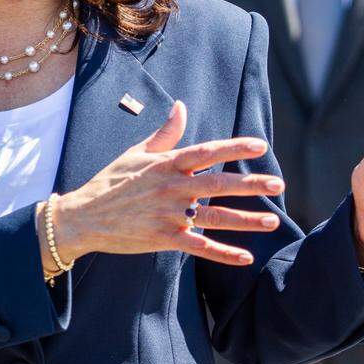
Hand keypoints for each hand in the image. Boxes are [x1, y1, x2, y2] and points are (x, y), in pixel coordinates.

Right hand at [44, 100, 284, 270]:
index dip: (235, 148)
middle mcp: (172, 188)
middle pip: (219, 184)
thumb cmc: (110, 182)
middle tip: (279, 184)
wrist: (84, 217)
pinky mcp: (165, 239)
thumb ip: (164, 134)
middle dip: (251, 184)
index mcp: (166, 164)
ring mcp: (169, 215)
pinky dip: (223, 253)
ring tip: (273, 221)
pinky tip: (245, 256)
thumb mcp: (135, 153)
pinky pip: (200, 247)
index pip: (207, 152)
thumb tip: (181, 107)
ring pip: (215, 217)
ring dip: (246, 220)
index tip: (260, 146)